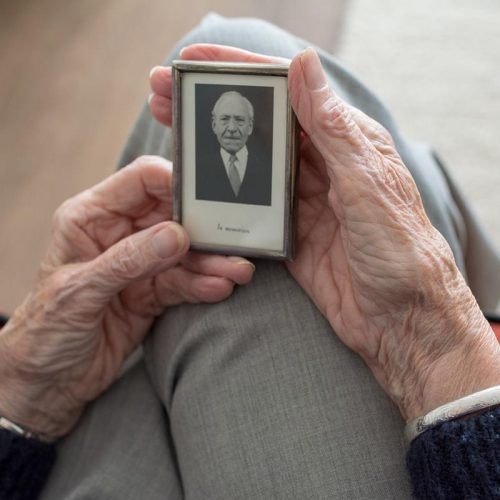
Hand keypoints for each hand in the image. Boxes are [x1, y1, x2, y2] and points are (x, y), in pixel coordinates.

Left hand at [0, 156, 254, 438]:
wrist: (48, 383)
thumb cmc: (44, 331)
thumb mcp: (78, 291)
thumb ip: (127, 261)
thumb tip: (176, 236)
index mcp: (91, 218)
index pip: (140, 183)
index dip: (174, 183)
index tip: (206, 196)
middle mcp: (119, 236)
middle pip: (172, 218)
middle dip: (203, 230)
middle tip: (233, 241)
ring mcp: (139, 265)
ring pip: (183, 254)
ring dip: (211, 262)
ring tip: (238, 271)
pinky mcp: (152, 293)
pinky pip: (183, 282)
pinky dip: (202, 285)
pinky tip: (219, 288)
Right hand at [149, 46, 499, 419]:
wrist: (402, 321)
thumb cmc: (401, 254)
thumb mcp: (368, 185)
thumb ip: (334, 129)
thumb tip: (302, 65)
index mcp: (347, 142)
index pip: (288, 94)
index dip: (241, 73)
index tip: (195, 62)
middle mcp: (324, 167)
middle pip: (261, 127)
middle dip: (214, 107)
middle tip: (166, 94)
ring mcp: (304, 202)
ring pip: (252, 165)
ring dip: (214, 148)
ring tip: (170, 133)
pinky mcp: (291, 235)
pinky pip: (251, 210)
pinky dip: (224, 198)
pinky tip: (196, 190)